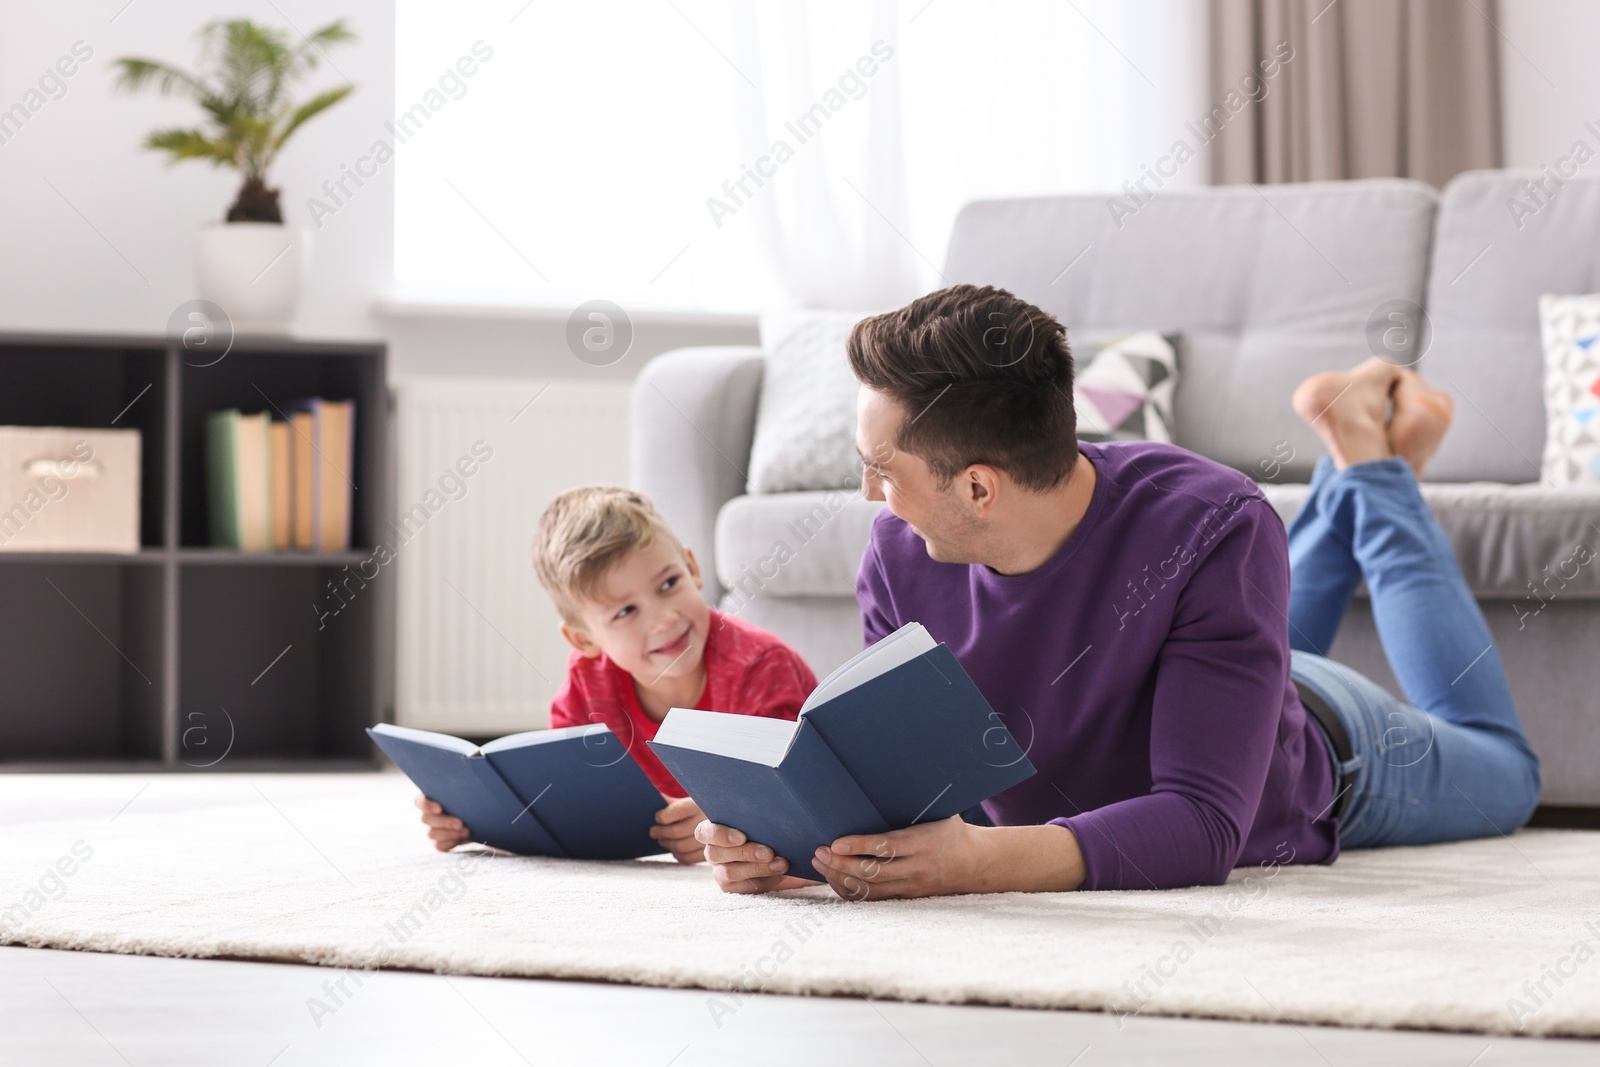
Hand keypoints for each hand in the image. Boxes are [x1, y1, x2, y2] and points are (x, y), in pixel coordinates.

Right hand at [414, 792, 470, 851]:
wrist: (479, 819)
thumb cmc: (470, 801)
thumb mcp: (465, 794)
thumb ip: (459, 792)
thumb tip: (462, 789)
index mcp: (431, 800)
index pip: (420, 801)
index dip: (426, 805)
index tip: (439, 809)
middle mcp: (428, 815)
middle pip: (426, 819)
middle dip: (444, 822)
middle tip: (460, 823)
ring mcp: (432, 830)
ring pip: (432, 833)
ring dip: (450, 833)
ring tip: (466, 831)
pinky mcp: (438, 843)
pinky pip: (439, 845)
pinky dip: (451, 842)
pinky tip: (462, 838)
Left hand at [650, 796, 710, 863]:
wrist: (732, 815)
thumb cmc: (708, 804)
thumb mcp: (696, 796)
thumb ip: (678, 798)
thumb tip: (658, 798)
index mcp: (704, 804)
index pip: (679, 810)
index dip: (664, 816)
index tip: (658, 817)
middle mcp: (709, 821)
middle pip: (677, 831)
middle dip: (661, 832)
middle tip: (653, 831)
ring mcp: (713, 839)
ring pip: (682, 846)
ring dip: (667, 844)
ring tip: (661, 839)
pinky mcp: (714, 853)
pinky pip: (690, 858)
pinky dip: (678, 855)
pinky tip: (674, 850)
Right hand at [695, 820, 818, 893]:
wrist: (773, 849)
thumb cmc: (760, 827)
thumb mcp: (756, 819)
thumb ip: (757, 816)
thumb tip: (777, 809)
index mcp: (712, 831)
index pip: (704, 832)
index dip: (720, 835)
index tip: (742, 837)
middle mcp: (713, 852)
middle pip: (718, 854)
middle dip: (746, 853)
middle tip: (769, 852)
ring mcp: (719, 871)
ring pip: (730, 873)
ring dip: (758, 868)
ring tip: (781, 864)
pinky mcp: (732, 887)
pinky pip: (743, 888)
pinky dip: (764, 881)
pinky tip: (780, 875)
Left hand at [812, 817, 1086, 899]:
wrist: (974, 863)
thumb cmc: (949, 828)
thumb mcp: (940, 810)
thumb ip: (915, 798)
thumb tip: (891, 764)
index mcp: (925, 842)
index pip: (888, 847)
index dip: (860, 846)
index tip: (836, 842)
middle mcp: (917, 867)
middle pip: (874, 872)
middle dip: (842, 863)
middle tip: (818, 851)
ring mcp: (911, 885)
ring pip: (870, 889)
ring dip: (840, 877)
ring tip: (818, 862)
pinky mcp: (905, 895)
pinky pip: (873, 899)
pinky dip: (850, 890)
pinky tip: (833, 878)